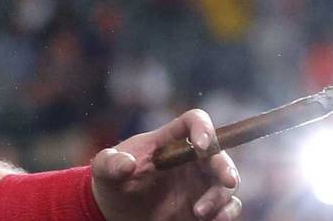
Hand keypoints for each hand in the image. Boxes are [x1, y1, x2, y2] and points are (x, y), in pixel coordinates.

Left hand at [91, 109, 241, 220]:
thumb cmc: (112, 182)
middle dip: (226, 166)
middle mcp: (191, 158)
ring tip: (199, 214)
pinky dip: (225, 214)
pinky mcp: (206, 207)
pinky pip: (227, 207)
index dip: (203, 128)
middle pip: (219, 154)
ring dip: (221, 197)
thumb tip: (126, 164)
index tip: (201, 145)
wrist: (117, 213)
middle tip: (228, 182)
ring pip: (227, 183)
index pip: (194, 121)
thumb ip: (110, 163)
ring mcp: (200, 183)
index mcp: (170, 140)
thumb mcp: (104, 171)